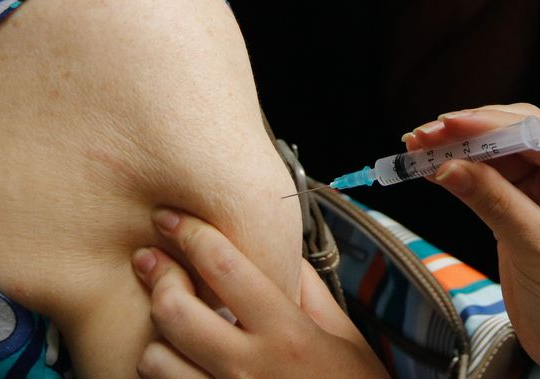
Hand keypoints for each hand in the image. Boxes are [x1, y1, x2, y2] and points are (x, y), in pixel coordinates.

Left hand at [131, 209, 388, 378]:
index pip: (225, 269)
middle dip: (157, 277)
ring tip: (168, 325)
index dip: (191, 234)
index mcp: (288, 334)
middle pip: (175, 310)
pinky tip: (176, 361)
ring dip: (156, 336)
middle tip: (152, 261)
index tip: (171, 217)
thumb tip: (283, 247)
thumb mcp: (345, 337)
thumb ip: (310, 291)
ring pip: (154, 360)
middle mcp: (251, 367)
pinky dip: (163, 373)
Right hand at [406, 103, 539, 378]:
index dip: (493, 126)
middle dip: (471, 133)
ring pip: (502, 150)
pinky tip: (432, 165)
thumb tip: (447, 165)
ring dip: (460, 148)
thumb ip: (493, 200)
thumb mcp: (539, 250)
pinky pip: (494, 175)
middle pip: (521, 134)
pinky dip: (463, 170)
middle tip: (425, 135)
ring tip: (418, 146)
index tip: (449, 123)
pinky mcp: (532, 201)